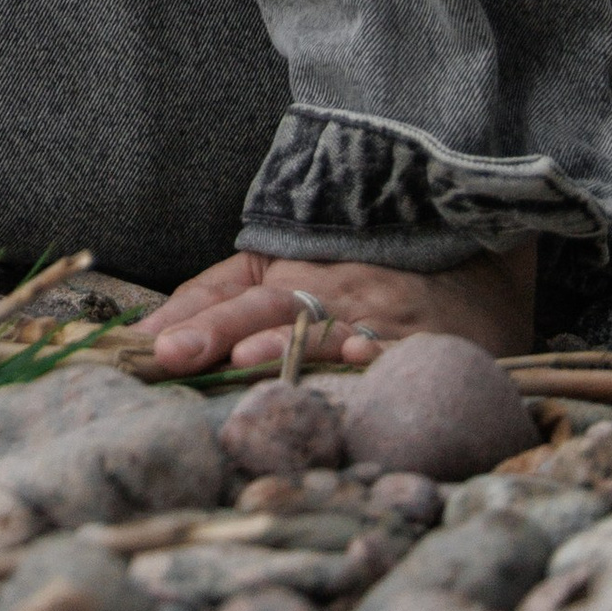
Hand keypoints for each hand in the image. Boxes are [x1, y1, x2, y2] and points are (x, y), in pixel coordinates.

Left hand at [140, 239, 536, 376]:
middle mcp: (327, 290)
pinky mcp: (424, 340)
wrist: (466, 251)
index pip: (227, 294)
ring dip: (286, 344)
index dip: (187, 319)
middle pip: (267, 306)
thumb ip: (215, 299)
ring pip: (327, 328)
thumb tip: (145, 336)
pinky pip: (399, 348)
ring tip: (247, 357)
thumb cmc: (360, 267)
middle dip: (217, 329)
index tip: (145, 345)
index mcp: (286, 272)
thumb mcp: (280, 269)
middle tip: (172, 353)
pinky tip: (360, 360)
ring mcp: (376, 314)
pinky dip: (379, 354)